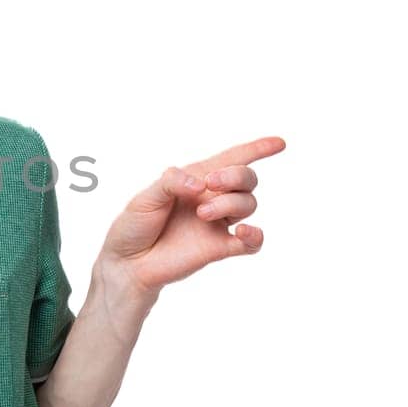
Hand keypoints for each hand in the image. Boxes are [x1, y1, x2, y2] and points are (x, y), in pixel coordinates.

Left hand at [99, 136, 285, 296]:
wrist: (128, 263)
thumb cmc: (135, 225)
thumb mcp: (145, 197)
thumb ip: (171, 182)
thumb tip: (200, 183)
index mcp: (196, 179)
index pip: (232, 159)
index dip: (257, 149)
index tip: (279, 143)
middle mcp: (212, 198)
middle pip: (246, 178)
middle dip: (235, 176)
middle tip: (210, 185)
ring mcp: (218, 223)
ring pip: (248, 204)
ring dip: (230, 203)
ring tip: (202, 213)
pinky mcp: (220, 248)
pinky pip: (252, 242)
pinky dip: (255, 235)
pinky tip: (243, 231)